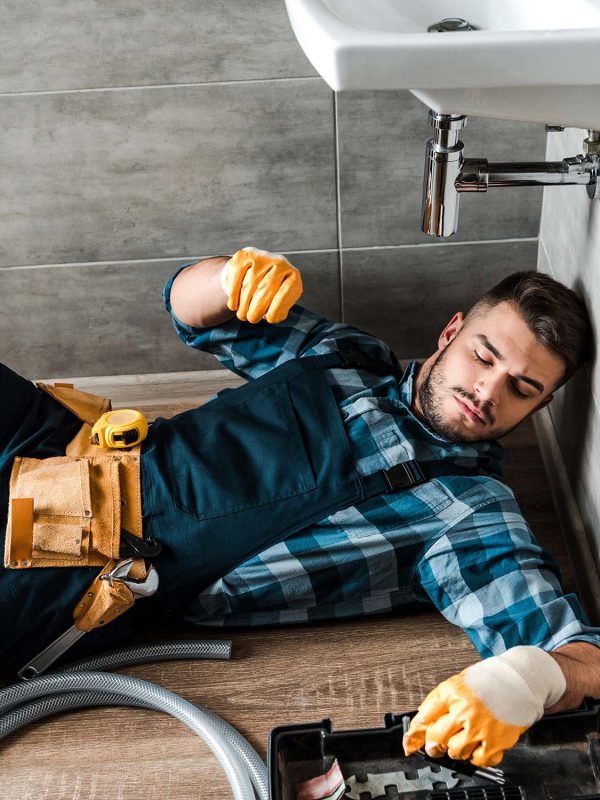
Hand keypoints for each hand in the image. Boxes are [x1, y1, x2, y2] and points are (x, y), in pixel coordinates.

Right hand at [221, 247, 302, 323]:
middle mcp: (279, 262)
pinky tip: (234, 306)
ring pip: (249, 286)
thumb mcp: (280, 302)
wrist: (255, 271)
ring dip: (244, 306)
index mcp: (292, 275)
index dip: (276, 308)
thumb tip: (273, 316)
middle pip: (266, 289)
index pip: (286, 292)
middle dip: (257, 309)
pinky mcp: (242, 256)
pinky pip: (236, 280)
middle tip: (252, 319)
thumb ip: (280, 310)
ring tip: (243, 315)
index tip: (269, 319)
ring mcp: (261, 257)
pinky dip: (233, 296)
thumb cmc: (270, 293)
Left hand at [403, 646, 565, 767]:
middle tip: (435, 746)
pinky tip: (477, 746)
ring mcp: (481, 727)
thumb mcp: (457, 682)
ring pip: (456, 752)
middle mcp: (465, 710)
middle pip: (437, 738)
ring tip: (462, 740)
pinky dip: (476, 757)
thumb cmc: (488, 680)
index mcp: (453, 692)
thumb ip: (439, 700)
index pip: (425, 717)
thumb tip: (422, 720)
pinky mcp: (497, 741)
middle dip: (433, 745)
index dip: (414, 733)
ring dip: (455, 749)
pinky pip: (479, 760)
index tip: (410, 742)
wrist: (518, 680)